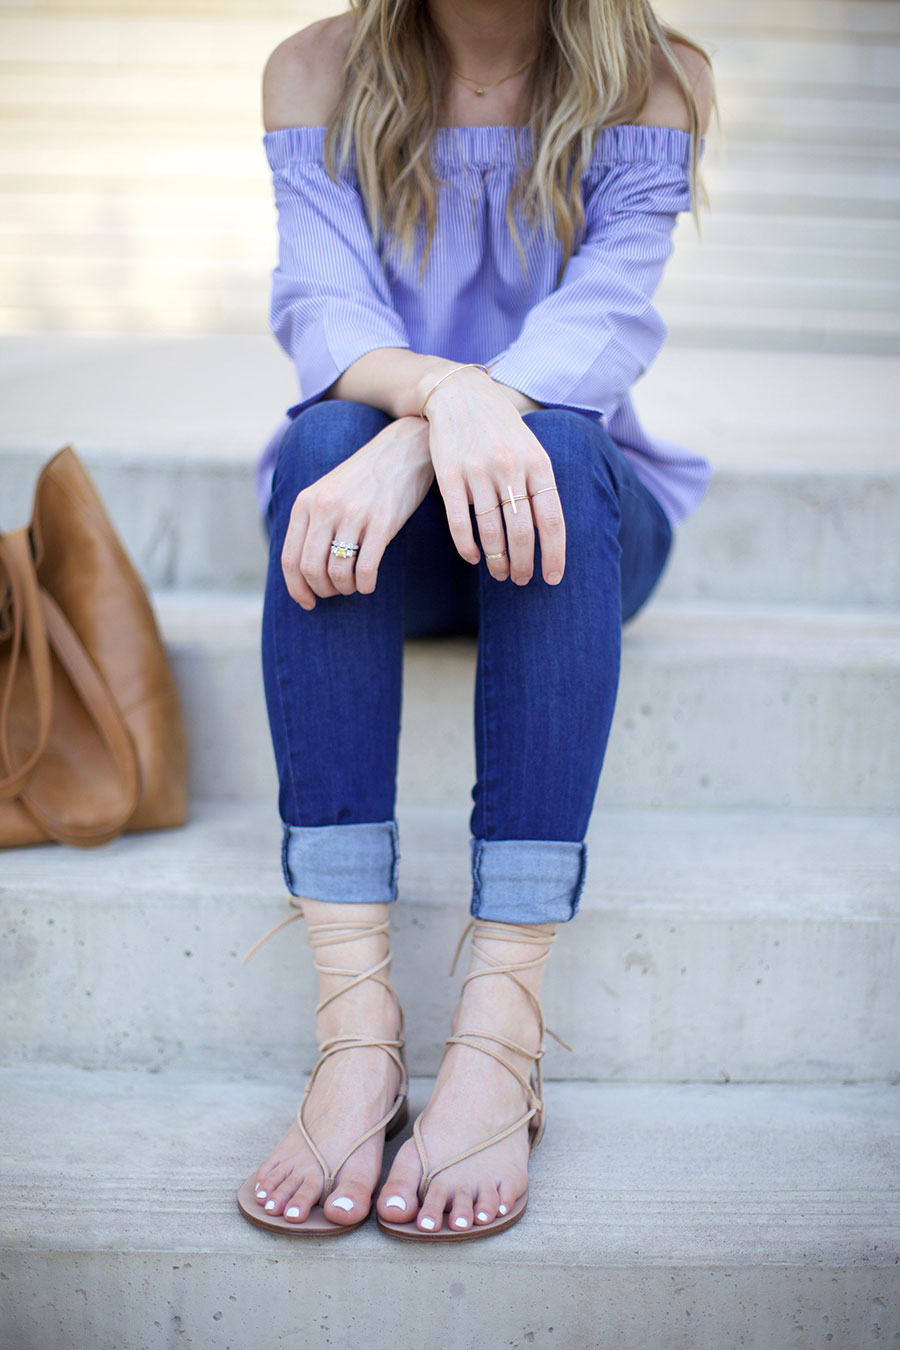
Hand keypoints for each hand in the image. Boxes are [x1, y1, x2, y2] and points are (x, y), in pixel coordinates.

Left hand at [281, 414, 433, 609]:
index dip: (296, 588)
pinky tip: (368, 583)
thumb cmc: (363, 479)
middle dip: (322, 590)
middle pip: (311, 569)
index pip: (290, 558)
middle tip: (335, 592)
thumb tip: (302, 572)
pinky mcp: (382, 522)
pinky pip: (366, 568)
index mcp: (306, 502)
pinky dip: (366, 584)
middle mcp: (325, 508)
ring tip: (353, 585)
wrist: (402, 451)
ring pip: (338, 572)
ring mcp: (354, 514)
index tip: (308, 602)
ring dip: (345, 588)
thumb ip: (311, 524)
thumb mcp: (326, 493)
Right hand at [422, 367, 564, 586]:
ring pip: (491, 531)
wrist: (460, 393)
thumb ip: (540, 484)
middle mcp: (510, 468)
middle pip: (521, 531)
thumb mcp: (531, 447)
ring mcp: (479, 471)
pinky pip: (460, 521)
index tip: (551, 579)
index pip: (551, 519)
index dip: (553, 554)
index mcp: (538, 463)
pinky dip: (467, 546)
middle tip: (521, 580)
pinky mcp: (450, 474)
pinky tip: (473, 557)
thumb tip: (551, 531)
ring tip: (499, 574)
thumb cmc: (501, 427)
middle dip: (523, 564)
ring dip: (497, 560)